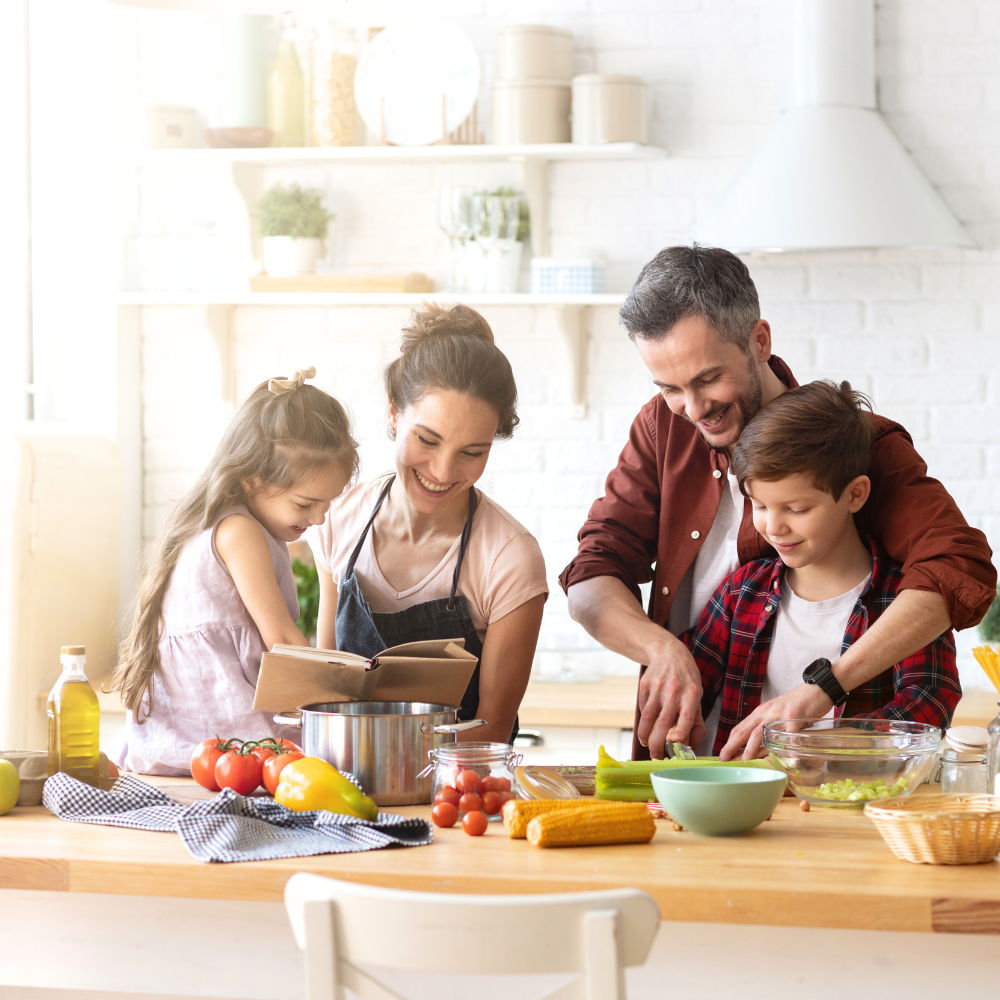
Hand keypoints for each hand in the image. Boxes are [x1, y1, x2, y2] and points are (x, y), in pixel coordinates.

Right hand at [636, 636, 705, 757]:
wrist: (669, 653)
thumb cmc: (687, 680)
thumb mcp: (698, 697)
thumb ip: (696, 723)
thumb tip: (690, 747)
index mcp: (692, 694)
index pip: (686, 717)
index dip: (680, 732)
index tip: (673, 743)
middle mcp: (674, 691)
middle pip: (663, 722)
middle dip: (657, 744)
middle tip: (657, 756)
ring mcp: (657, 687)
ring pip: (647, 717)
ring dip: (645, 736)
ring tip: (647, 745)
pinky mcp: (644, 685)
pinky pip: (641, 708)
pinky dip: (642, 721)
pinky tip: (645, 728)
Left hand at [718, 683, 832, 760]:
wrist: (816, 689)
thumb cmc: (797, 705)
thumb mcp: (777, 716)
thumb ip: (769, 730)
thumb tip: (760, 751)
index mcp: (760, 714)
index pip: (740, 729)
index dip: (730, 743)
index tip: (722, 755)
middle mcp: (766, 713)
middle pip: (746, 731)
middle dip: (732, 746)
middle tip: (724, 759)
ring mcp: (779, 714)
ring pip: (761, 732)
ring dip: (752, 748)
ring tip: (746, 761)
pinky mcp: (794, 715)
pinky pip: (789, 733)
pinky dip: (786, 746)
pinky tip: (786, 758)